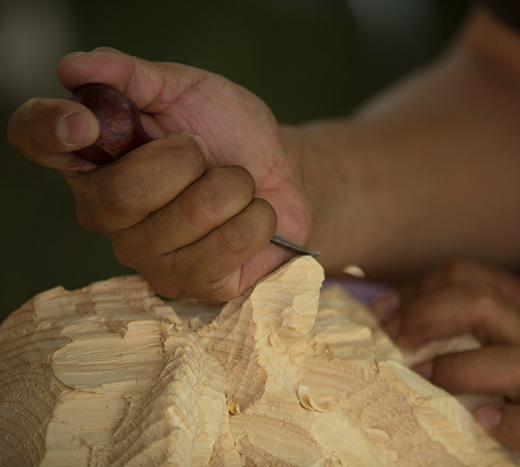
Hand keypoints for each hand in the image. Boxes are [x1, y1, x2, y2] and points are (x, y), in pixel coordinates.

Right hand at [8, 47, 312, 300]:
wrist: (282, 173)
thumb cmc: (229, 133)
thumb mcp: (187, 90)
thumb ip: (134, 76)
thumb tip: (75, 67)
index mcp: (95, 156)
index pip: (37, 140)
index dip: (49, 129)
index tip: (86, 122)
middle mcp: (107, 211)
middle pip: (123, 193)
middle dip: (186, 159)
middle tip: (205, 150)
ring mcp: (148, 255)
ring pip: (191, 215)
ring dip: (233, 185)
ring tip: (236, 185)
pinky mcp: (193, 284)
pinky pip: (229, 245)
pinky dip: (257, 217)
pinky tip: (251, 215)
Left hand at [373, 261, 519, 465]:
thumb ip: (492, 306)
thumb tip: (415, 303)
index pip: (469, 275)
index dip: (419, 287)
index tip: (386, 312)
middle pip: (483, 305)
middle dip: (429, 314)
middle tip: (396, 336)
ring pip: (510, 364)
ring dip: (460, 369)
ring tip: (429, 377)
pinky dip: (512, 424)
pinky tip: (485, 420)